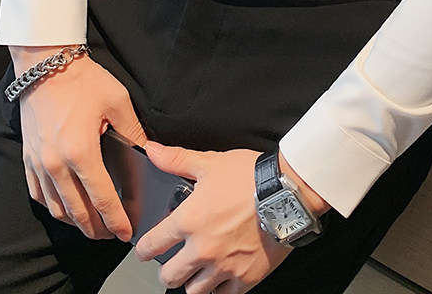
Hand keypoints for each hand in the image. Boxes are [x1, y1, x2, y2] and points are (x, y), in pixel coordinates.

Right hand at [13, 46, 147, 241]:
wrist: (45, 65)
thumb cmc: (82, 80)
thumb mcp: (117, 101)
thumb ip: (133, 132)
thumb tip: (148, 153)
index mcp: (81, 152)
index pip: (102, 199)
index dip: (116, 220)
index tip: (125, 233)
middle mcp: (56, 164)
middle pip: (77, 211)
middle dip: (96, 229)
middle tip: (111, 235)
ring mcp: (39, 163)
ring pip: (57, 207)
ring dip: (75, 222)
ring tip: (91, 225)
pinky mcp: (28, 158)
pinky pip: (38, 194)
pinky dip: (53, 206)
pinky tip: (65, 207)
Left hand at [134, 145, 290, 293]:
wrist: (287, 191)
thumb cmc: (250, 177)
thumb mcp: (210, 163)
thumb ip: (177, 159)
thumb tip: (152, 151)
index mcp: (190, 221)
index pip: (153, 245)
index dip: (144, 249)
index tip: (144, 251)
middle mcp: (203, 249)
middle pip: (170, 277)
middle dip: (168, 271)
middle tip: (173, 265)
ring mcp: (224, 267)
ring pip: (195, 291)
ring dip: (193, 282)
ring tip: (198, 272)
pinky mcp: (246, 278)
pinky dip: (220, 288)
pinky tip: (222, 278)